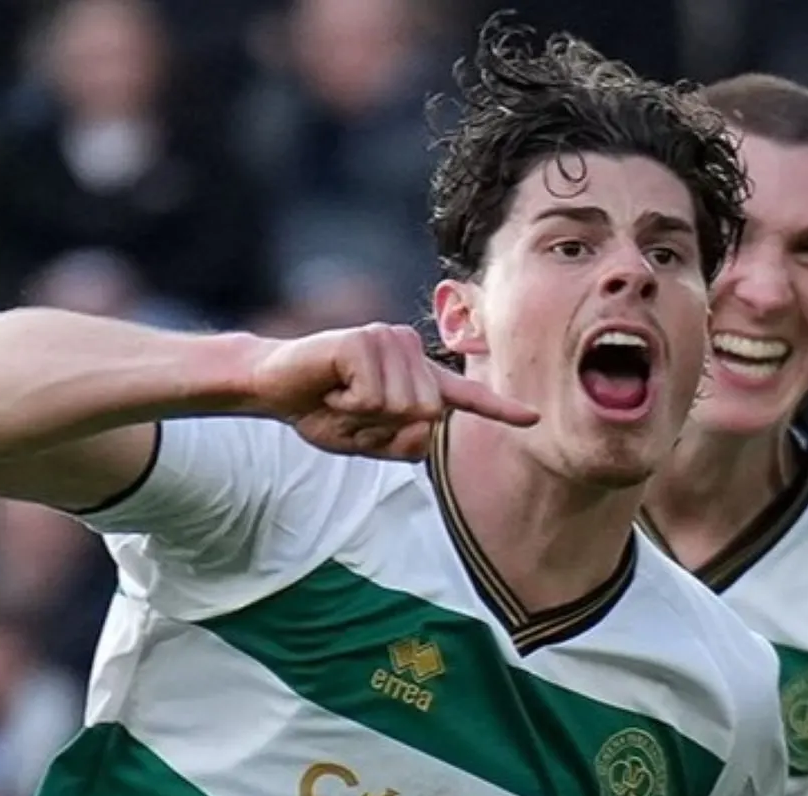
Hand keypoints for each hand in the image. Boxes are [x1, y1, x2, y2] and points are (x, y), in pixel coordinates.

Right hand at [252, 323, 538, 459]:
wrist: (274, 389)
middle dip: (383, 427)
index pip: (464, 396)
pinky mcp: (365, 339)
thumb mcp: (368, 441)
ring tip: (340, 396)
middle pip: (426, 413)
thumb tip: (429, 423)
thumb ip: (404, 444)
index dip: (499, 409)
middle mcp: (410, 354)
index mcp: (415, 380)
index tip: (533, 418)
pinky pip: (374, 395)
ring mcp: (390, 341)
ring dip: (363, 415)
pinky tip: (332, 387)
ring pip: (403, 406)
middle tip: (350, 409)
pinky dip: (348, 403)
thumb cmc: (322, 411)